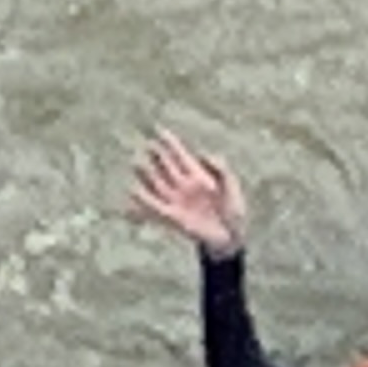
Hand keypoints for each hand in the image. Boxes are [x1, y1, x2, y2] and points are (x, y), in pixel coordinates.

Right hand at [127, 130, 247, 256]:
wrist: (230, 237)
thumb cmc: (233, 212)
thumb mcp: (231, 184)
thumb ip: (219, 167)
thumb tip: (201, 152)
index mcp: (198, 175)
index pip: (179, 154)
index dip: (169, 142)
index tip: (158, 129)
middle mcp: (183, 185)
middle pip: (165, 165)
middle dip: (156, 154)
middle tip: (148, 144)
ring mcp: (176, 200)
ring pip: (155, 182)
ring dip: (145, 173)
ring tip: (136, 162)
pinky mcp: (172, 216)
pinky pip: (154, 205)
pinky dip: (144, 199)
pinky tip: (135, 190)